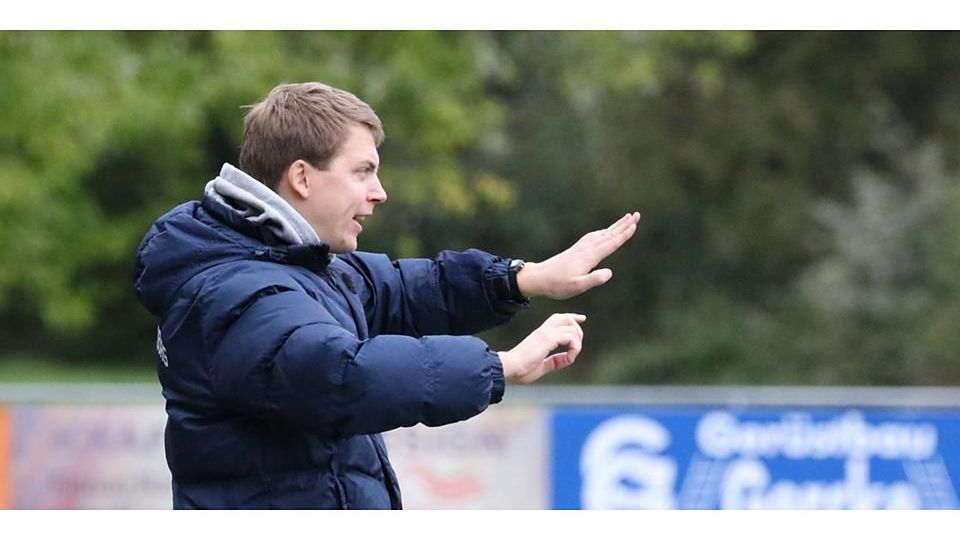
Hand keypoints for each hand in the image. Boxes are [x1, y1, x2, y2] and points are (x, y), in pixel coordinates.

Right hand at [499, 313, 584, 384]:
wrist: (509, 367)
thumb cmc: (521, 369)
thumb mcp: (542, 366)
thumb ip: (554, 362)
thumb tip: (566, 359)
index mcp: (540, 335)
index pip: (558, 318)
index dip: (572, 317)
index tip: (582, 318)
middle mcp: (543, 331)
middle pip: (566, 318)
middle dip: (578, 329)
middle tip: (578, 345)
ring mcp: (545, 334)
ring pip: (571, 328)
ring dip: (577, 343)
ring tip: (571, 356)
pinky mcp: (547, 339)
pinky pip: (569, 338)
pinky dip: (574, 348)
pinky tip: (569, 358)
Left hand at [517, 212, 640, 299]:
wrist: (538, 278)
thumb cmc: (557, 285)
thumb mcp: (577, 286)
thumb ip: (594, 280)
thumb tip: (609, 272)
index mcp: (589, 257)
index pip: (611, 243)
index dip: (624, 234)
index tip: (635, 224)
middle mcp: (586, 249)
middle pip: (609, 235)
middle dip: (623, 225)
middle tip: (637, 215)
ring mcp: (580, 248)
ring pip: (601, 234)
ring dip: (614, 227)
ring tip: (625, 220)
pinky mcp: (576, 250)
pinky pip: (593, 237)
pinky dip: (602, 232)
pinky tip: (603, 232)